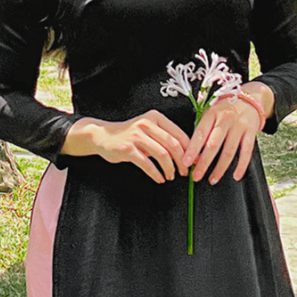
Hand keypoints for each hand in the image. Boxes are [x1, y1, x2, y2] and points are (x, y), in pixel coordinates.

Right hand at [63, 109, 190, 183]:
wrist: (102, 135)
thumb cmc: (129, 135)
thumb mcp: (148, 130)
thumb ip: (164, 138)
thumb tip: (186, 154)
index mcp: (155, 118)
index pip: (179, 134)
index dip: (190, 150)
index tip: (193, 161)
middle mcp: (147, 124)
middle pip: (173, 145)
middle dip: (182, 161)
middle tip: (185, 172)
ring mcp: (137, 136)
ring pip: (162, 154)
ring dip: (170, 168)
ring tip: (170, 176)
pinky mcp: (128, 149)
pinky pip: (147, 164)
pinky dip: (156, 173)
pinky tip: (159, 178)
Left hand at [183, 86, 273, 184]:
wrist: (249, 100)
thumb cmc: (225, 110)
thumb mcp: (211, 113)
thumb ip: (203, 130)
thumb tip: (192, 154)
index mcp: (212, 114)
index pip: (200, 134)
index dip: (192, 149)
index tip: (185, 162)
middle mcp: (226, 119)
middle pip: (213, 144)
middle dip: (204, 163)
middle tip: (196, 176)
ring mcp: (239, 126)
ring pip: (229, 151)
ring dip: (220, 168)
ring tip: (212, 179)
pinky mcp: (251, 133)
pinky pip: (247, 152)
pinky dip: (241, 166)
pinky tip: (235, 176)